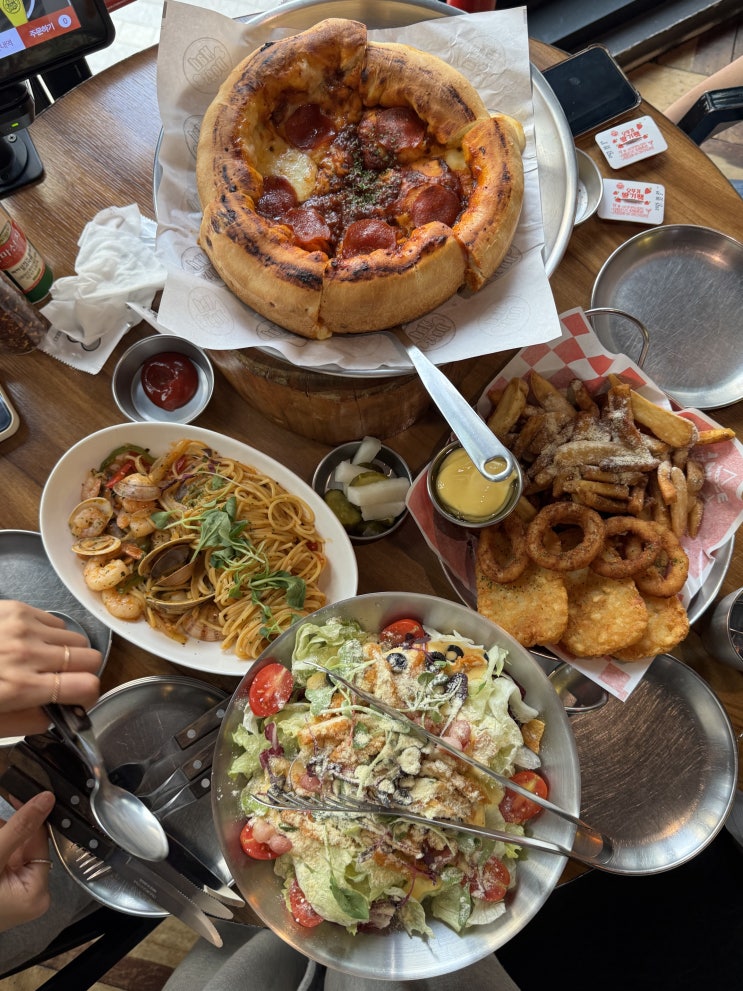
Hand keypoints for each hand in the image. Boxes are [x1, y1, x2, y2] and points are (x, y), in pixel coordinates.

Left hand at [0, 600, 100, 735]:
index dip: (88, 697)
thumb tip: (57, 715)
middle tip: (63, 680)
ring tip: (43, 662)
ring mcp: (24, 628)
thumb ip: (29, 722)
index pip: (87, 687)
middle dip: (82, 673)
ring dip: (66, 653)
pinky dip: (50, 636)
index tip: (80, 699)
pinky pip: (56, 622)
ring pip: (76, 640)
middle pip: (91, 659)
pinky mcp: (17, 609)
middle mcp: (27, 655)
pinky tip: (30, 645)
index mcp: (21, 688)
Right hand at [0, 791, 55, 932]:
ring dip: (2, 837)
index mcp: (37, 893)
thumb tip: (45, 801)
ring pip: (13, 850)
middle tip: (2, 818)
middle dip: (8, 829)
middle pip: (26, 845)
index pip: (41, 841)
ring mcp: (16, 894)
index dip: (29, 816)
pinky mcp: (4, 891)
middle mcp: (32, 896)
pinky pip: (5, 861)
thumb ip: (19, 828)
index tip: (16, 796)